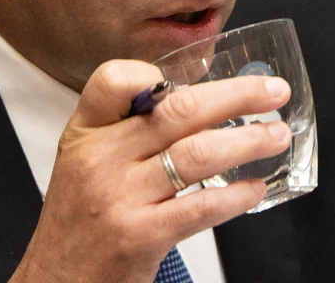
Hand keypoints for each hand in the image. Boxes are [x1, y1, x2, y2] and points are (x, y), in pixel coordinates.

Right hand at [10, 59, 291, 282]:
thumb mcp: (85, 159)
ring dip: (247, 142)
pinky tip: (255, 188)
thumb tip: (197, 99)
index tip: (200, 73)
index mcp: (86, 131)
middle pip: (177, 110)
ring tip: (276, 136)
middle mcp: (101, 158)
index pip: (115, 79)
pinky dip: (236, 196)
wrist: (58, 279)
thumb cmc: (80, 217)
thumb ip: (126, 128)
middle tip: (273, 90)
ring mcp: (121, 196)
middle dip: (236, 96)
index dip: (158, 72)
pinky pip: (201, 208)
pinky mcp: (141, 236)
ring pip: (196, 154)